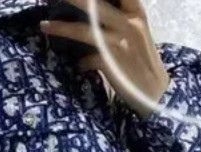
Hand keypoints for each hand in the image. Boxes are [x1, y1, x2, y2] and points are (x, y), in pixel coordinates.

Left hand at [39, 0, 170, 118]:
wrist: (157, 93)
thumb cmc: (144, 61)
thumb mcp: (137, 33)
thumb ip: (118, 20)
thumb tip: (91, 15)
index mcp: (136, 12)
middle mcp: (129, 23)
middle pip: (94, 4)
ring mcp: (120, 43)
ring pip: (85, 29)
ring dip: (61, 28)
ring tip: (44, 26)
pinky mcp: (112, 64)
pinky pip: (88, 59)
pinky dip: (82, 63)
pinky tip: (79, 66)